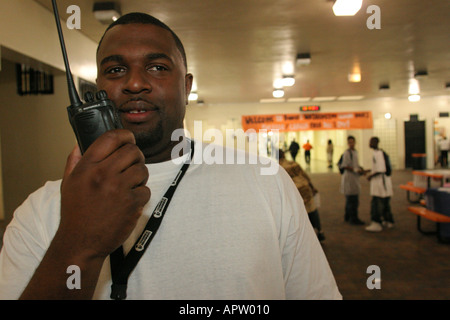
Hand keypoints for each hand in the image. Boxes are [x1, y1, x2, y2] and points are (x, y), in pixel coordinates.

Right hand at [59, 129, 150, 259]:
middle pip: (132, 151)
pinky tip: (129, 201)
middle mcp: (103, 174)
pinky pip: (146, 190)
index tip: (129, 139)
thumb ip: (75, 161)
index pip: (111, 138)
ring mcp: (118, 189)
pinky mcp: (132, 203)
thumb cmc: (75, 214)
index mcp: (87, 167)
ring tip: (130, 184)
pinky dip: (141, 195)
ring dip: (140, 176)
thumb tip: (79, 144)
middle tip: (132, 164)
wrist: (81, 243)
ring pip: (142, 169)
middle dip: (136, 156)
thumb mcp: (68, 184)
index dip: (125, 135)